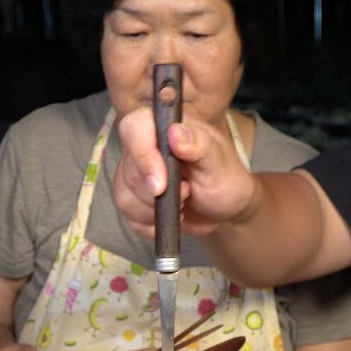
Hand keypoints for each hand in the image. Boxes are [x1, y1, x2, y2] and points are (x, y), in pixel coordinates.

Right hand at [112, 106, 258, 239]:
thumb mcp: (218, 161)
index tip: (162, 184)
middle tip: (187, 191)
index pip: (134, 128)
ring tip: (183, 202)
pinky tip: (173, 215)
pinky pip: (130, 218)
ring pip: (125, 198)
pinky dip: (153, 225)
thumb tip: (176, 133)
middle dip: (159, 193)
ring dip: (157, 211)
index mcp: (161, 126)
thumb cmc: (224, 176)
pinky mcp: (132, 199)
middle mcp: (141, 147)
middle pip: (130, 172)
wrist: (224, 206)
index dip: (143, 157)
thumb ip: (198, 145)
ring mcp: (133, 174)